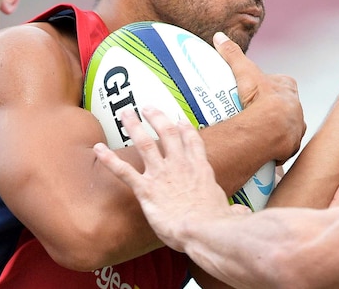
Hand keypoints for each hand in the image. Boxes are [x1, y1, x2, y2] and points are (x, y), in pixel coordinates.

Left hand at [94, 108, 244, 251]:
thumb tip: (239, 216)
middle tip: (147, 107)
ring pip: (145, 144)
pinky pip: (124, 171)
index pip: (193, 141)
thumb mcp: (229, 215)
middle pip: (167, 134)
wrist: (205, 231)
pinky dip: (109, 159)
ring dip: (134, 127)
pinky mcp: (146, 189)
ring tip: (125, 114)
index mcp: (200, 170)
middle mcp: (180, 166)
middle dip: (157, 118)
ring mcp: (162, 175)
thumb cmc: (218, 226)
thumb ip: (233, 212)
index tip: (179, 120)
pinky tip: (98, 149)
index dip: (185, 128)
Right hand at [213, 32, 304, 162]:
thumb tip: (219, 36)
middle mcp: (295, 107)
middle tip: (252, 112)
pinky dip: (275, 146)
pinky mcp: (291, 145)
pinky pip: (284, 145)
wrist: (271, 127)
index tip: (258, 89)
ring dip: (275, 128)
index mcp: (288, 89)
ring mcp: (294, 127)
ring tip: (255, 132)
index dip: (271, 85)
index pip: (282, 83)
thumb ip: (233, 54)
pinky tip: (262, 147)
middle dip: (273, 108)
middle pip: (284, 105)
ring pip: (286, 125)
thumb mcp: (245, 71)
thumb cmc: (261, 97)